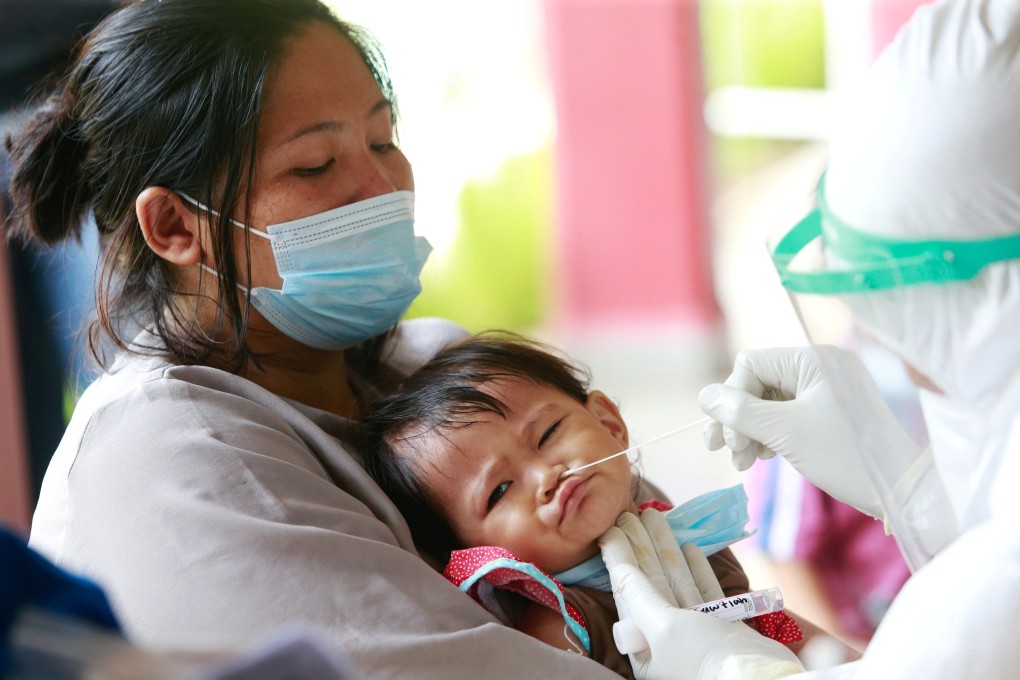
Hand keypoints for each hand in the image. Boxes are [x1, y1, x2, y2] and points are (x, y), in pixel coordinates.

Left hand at [599, 509, 802, 679]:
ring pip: (676, 580)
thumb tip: (619, 568)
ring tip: (656, 517)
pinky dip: (696, 568)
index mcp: (644, 647)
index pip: (627, 592)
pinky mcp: (722, 627)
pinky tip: (689, 546)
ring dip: (666, 549)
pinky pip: (704, 591)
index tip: (612, 529)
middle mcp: (666, 640)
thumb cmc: (702, 655)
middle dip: (641, 546)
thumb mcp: (662, 626)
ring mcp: (695, 632)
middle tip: (633, 513)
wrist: (758, 678)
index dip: (619, 558)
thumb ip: (639, 594)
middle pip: (651, 583)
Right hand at [698, 346, 922, 519]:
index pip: (750, 365)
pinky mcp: (828, 410)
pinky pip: (785, 413)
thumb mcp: (786, 433)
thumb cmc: (846, 457)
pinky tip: (761, 456)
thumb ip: (741, 412)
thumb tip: (704, 396)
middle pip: (756, 383)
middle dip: (737, 418)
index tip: (726, 438)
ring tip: (742, 462)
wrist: (901, 489)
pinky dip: (768, 434)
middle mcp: (820, 366)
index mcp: (814, 358)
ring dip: (749, 430)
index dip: (731, 399)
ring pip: (768, 401)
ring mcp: (825, 388)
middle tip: (722, 451)